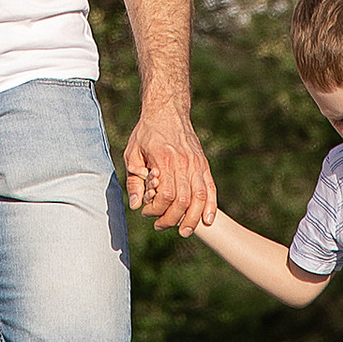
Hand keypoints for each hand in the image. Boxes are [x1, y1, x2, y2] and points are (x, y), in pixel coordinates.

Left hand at [123, 93, 216, 236]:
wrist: (167, 110)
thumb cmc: (146, 133)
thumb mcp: (132, 153)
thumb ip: (134, 180)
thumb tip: (135, 205)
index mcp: (164, 160)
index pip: (165, 196)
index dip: (156, 210)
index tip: (146, 212)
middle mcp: (183, 163)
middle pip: (183, 201)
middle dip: (172, 220)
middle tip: (161, 225)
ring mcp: (196, 164)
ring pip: (200, 198)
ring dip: (193, 219)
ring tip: (185, 231)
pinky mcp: (203, 164)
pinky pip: (210, 188)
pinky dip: (210, 206)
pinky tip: (207, 220)